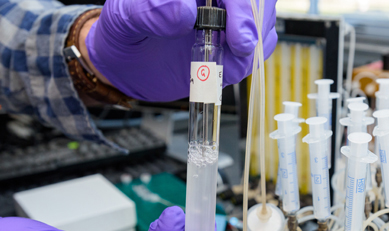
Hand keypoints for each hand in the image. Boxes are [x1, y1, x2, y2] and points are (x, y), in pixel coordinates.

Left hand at [83, 0, 276, 101]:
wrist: (127, 65)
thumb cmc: (124, 33)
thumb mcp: (124, 18)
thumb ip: (150, 10)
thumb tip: (184, 11)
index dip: (241, 5)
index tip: (236, 34)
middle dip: (254, 20)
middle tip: (240, 48)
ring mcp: (229, 17)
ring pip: (264, 20)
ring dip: (253, 43)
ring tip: (225, 58)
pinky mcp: (235, 42)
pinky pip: (260, 47)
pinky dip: (248, 59)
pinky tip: (225, 65)